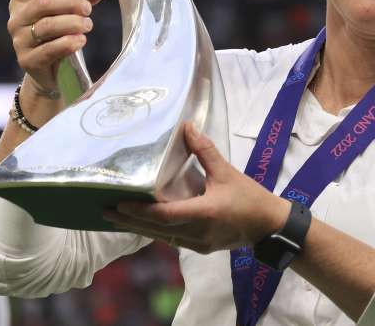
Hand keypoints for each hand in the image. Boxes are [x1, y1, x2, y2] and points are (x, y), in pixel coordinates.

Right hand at [6, 0, 106, 95]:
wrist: (52, 71)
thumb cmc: (60, 32)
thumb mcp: (72, 10)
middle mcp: (17, 18)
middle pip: (42, 3)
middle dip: (70, 3)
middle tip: (87, 9)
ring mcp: (19, 40)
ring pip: (47, 26)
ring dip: (72, 23)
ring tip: (87, 25)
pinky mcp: (27, 60)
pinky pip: (49, 50)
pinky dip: (68, 43)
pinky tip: (80, 40)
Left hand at [104, 123, 290, 252]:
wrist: (269, 226)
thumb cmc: (249, 197)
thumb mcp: (227, 172)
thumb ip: (205, 151)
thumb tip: (187, 127)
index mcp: (204, 213)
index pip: (164, 215)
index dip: (140, 211)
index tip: (119, 204)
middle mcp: (197, 232)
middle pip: (156, 230)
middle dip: (130, 221)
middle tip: (105, 211)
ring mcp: (198, 243)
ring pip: (162, 237)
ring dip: (140, 228)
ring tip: (117, 217)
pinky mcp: (201, 247)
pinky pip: (173, 240)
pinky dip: (156, 231)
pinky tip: (144, 224)